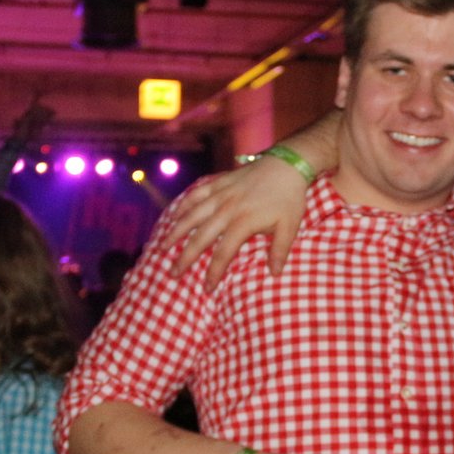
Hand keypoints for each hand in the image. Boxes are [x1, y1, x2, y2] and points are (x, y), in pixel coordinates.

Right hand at [161, 156, 308, 284]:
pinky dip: (183, 205)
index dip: (214, 272)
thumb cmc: (290, 199)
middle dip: (186, 257)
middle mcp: (227, 209)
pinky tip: (173, 216)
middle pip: (201, 237)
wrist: (288, 165)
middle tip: (173, 274)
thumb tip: (275, 274)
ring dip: (176, 232)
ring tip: (163, 247)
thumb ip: (280, 251)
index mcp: (244, 222)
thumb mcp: (290, 227)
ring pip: (192, 215)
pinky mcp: (219, 182)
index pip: (224, 253)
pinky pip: (196, 194)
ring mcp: (221, 194)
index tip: (207, 288)